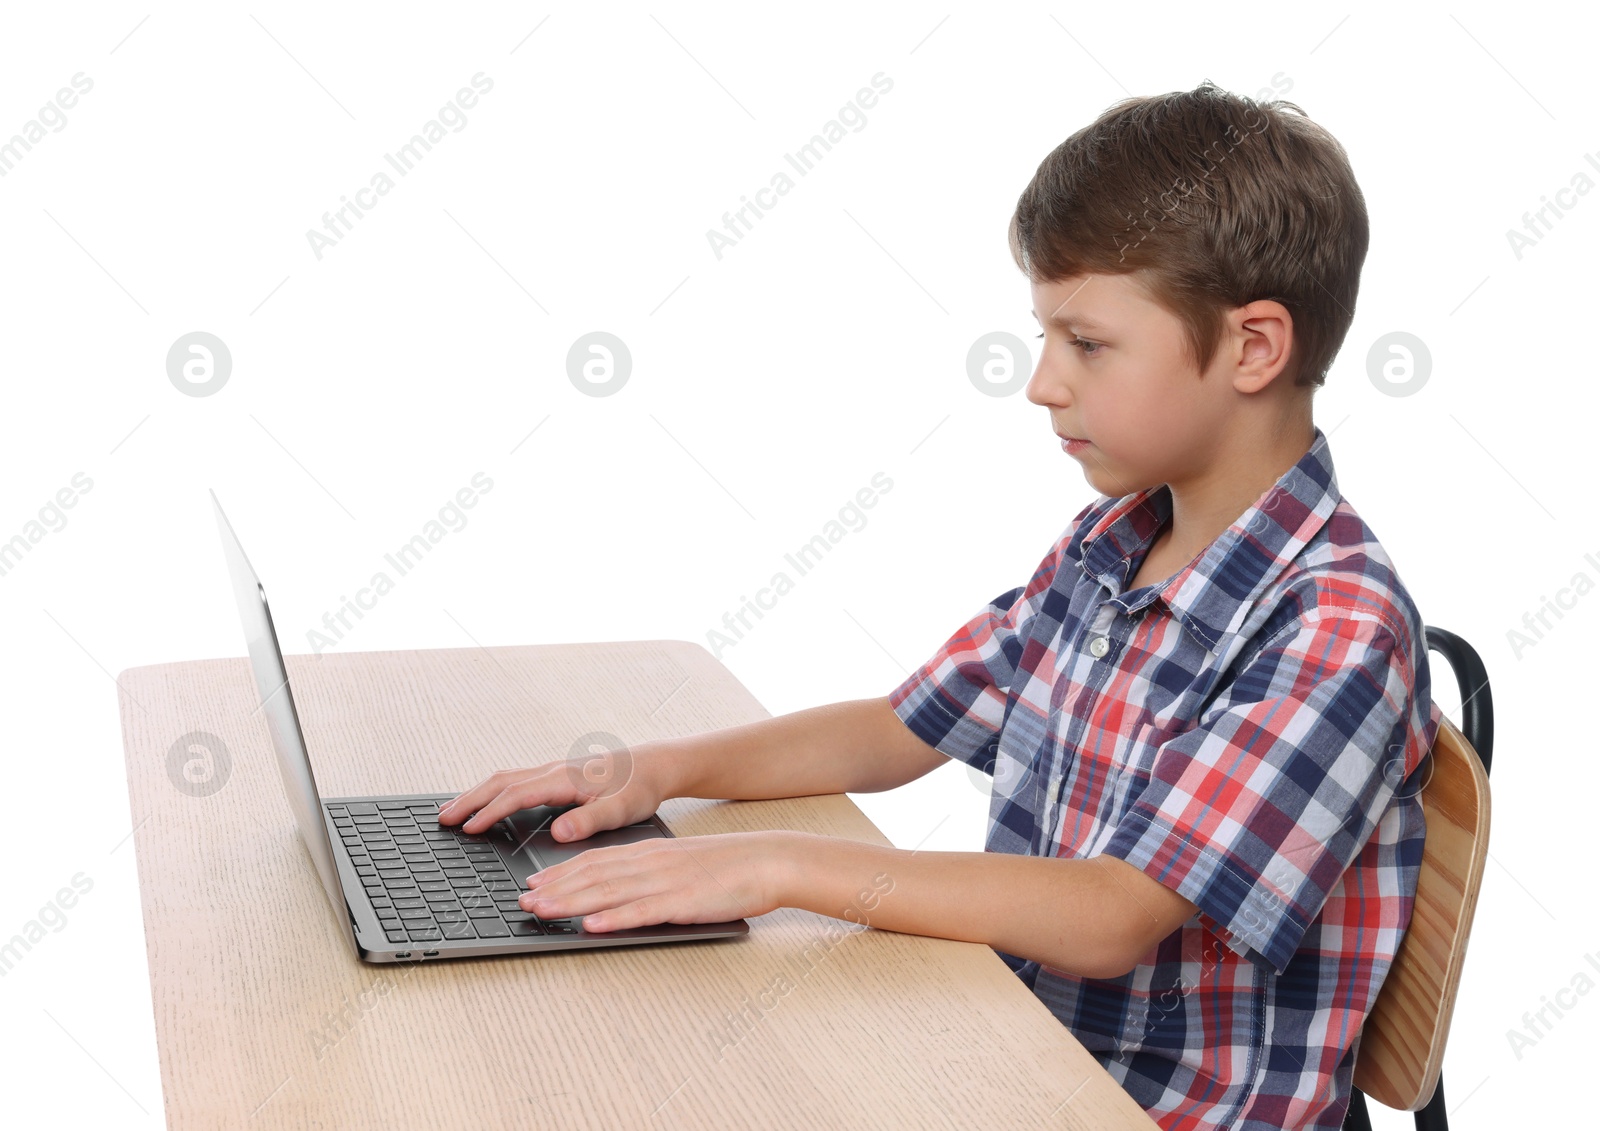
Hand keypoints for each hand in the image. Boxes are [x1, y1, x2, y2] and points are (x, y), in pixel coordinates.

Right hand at [438, 742, 672, 840]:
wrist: (655, 766)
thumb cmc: (640, 787)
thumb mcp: (622, 809)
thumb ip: (591, 820)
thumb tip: (560, 831)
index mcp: (564, 778)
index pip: (517, 795)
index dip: (490, 812)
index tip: (469, 828)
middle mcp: (554, 770)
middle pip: (500, 782)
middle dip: (469, 800)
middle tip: (442, 819)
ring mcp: (553, 771)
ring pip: (505, 779)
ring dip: (476, 794)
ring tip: (452, 811)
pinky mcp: (557, 776)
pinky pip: (515, 781)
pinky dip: (493, 791)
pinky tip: (487, 802)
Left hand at [517, 830, 793, 932]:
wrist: (767, 860)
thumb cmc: (728, 866)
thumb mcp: (682, 862)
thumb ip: (651, 872)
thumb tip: (621, 887)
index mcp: (649, 853)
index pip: (595, 861)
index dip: (560, 872)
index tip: (533, 881)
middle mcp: (649, 864)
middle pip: (592, 876)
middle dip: (553, 889)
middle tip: (522, 900)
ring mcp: (664, 883)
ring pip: (608, 893)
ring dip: (570, 903)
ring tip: (541, 911)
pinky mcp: (682, 903)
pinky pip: (642, 913)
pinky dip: (614, 920)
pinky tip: (592, 926)